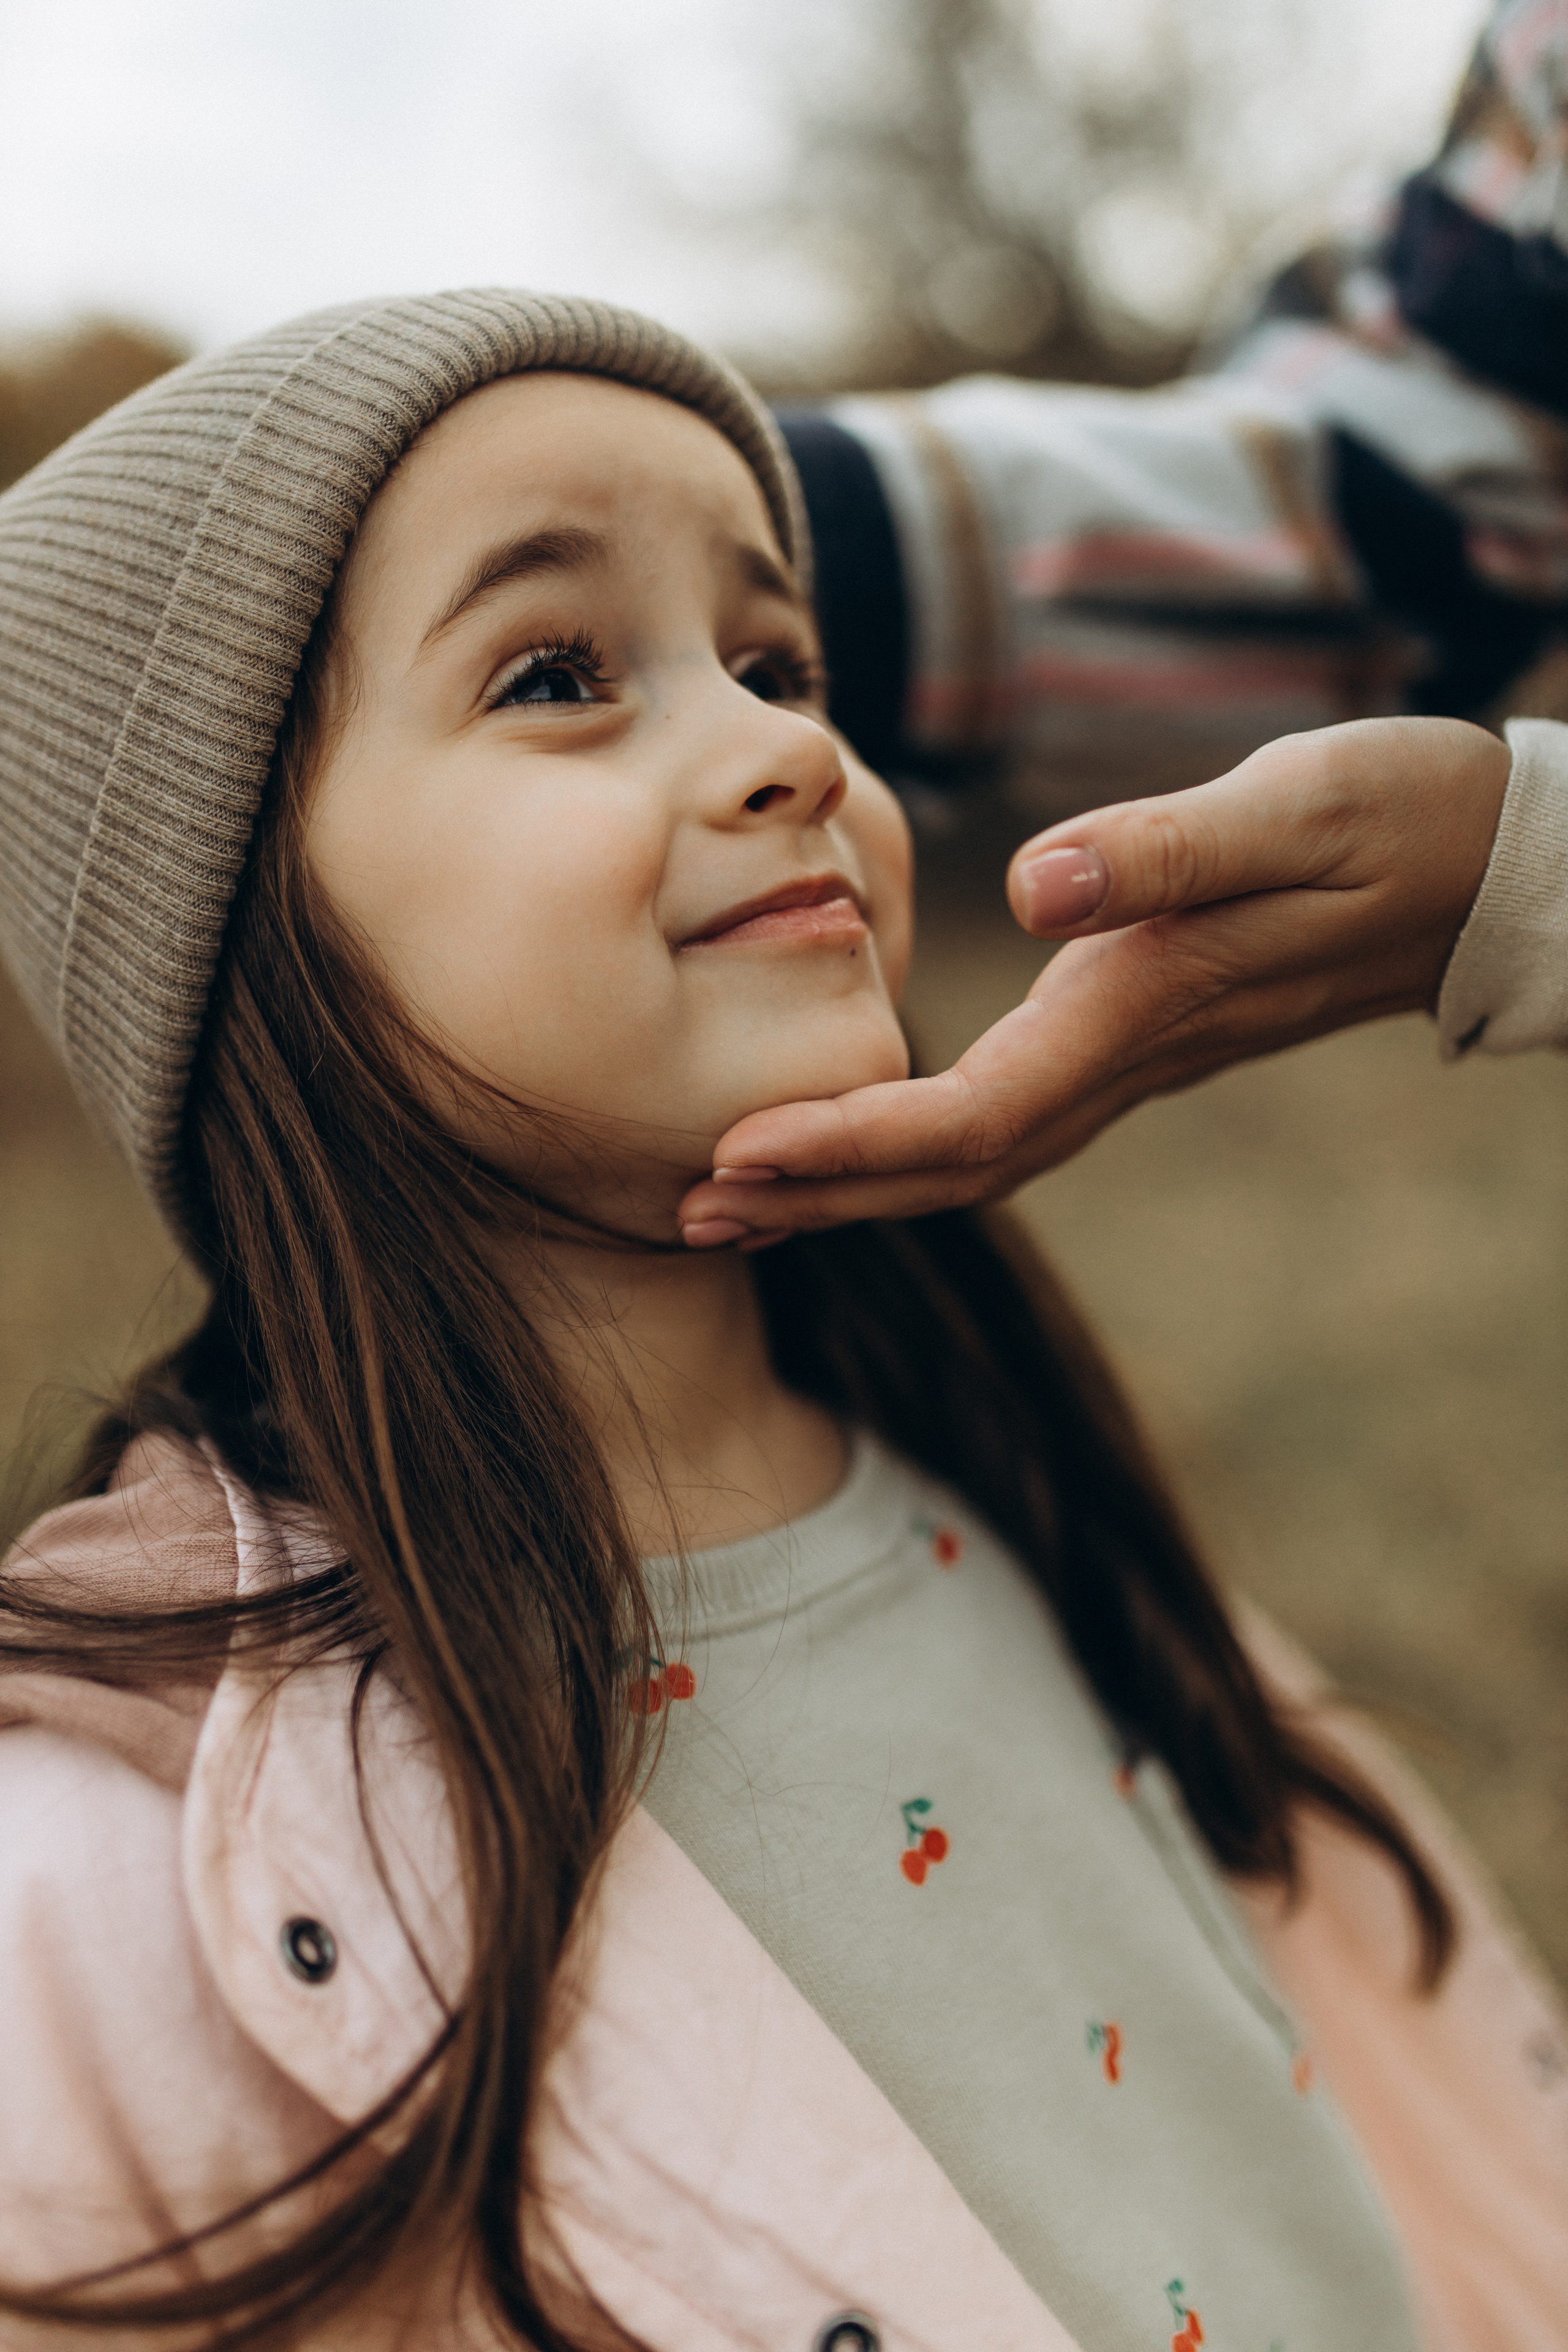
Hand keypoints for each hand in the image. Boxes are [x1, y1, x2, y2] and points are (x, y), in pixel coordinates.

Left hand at [676, 716, 1511, 1239]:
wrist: (1472, 868)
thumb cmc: (1389, 823)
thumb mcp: (1291, 810)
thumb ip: (1169, 849)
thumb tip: (1039, 886)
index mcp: (1136, 1012)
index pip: (969, 1118)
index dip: (849, 1148)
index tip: (736, 1154)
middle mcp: (1122, 1058)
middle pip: (951, 1170)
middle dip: (820, 1197)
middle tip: (688, 1211)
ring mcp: (1127, 1059)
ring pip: (972, 1159)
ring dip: (853, 1187)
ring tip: (737, 1196)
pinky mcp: (1129, 1036)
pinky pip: (1001, 1123)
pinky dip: (909, 1147)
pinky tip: (852, 1139)